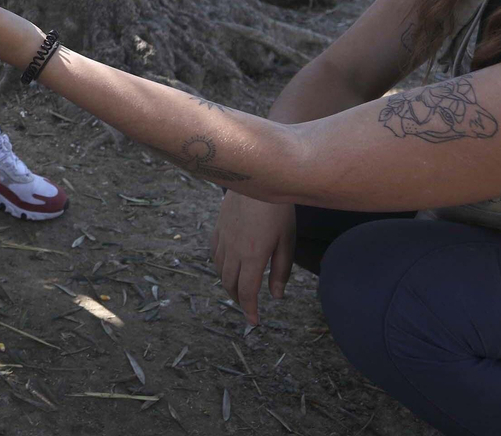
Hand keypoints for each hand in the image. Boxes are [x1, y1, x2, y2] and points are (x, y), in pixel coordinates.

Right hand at [209, 192, 296, 325]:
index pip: (247, 292)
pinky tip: (227, 265)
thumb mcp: (287, 242)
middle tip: (248, 306)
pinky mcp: (219, 228)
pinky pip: (214, 253)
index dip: (250, 310)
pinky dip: (220, 265)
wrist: (259, 178)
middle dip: (238, 299)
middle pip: (230, 284)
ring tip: (238, 288)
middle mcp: (234, 251)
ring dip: (228, 284)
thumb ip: (280, 271)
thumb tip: (276, 296)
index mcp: (253, 257)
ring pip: (220, 270)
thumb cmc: (279, 210)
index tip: (253, 322)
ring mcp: (223, 239)